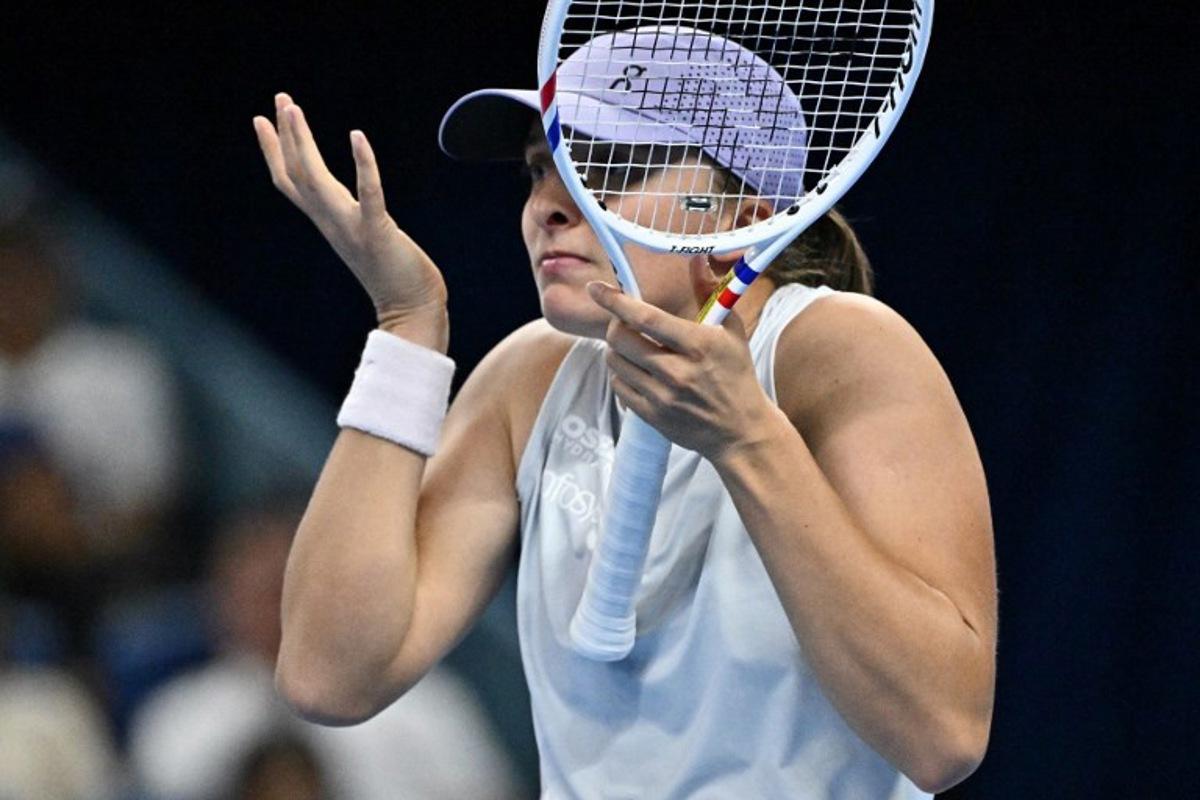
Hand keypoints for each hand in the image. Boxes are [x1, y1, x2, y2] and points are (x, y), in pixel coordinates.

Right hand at [253, 93, 447, 349]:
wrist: (413, 312)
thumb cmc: (399, 279)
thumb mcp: (368, 240)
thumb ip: (358, 220)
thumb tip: (356, 206)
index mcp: (330, 223)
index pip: (292, 183)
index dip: (274, 151)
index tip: (262, 119)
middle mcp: (333, 224)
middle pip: (297, 174)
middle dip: (286, 135)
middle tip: (280, 98)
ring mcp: (352, 228)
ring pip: (316, 180)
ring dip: (303, 142)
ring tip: (293, 109)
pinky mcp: (378, 233)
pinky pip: (368, 194)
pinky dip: (362, 165)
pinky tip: (357, 136)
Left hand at [588, 271, 775, 460]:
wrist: (741, 430)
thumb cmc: (736, 374)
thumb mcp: (731, 331)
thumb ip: (709, 292)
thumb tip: (695, 259)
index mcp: (699, 345)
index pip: (646, 318)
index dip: (615, 301)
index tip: (594, 288)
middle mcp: (679, 372)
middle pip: (621, 339)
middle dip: (614, 324)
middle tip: (623, 321)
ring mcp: (663, 397)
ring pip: (615, 362)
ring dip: (616, 349)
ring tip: (633, 346)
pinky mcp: (653, 417)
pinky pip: (618, 386)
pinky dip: (621, 374)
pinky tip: (637, 371)